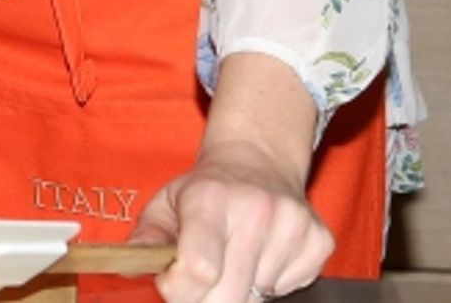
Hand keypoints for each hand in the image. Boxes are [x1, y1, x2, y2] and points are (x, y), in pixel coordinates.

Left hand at [131, 137, 333, 302]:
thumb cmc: (205, 191)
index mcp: (209, 198)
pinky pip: (291, 289)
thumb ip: (147, 239)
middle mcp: (254, 208)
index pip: (199, 269)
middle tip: (204, 279)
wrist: (258, 161)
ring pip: (260, 297)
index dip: (181, 292)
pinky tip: (264, 254)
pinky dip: (274, 284)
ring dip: (243, 289)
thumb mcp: (167, 203)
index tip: (175, 286)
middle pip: (230, 295)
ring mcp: (292, 223)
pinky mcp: (320, 239)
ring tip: (236, 256)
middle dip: (209, 299)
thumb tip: (130, 266)